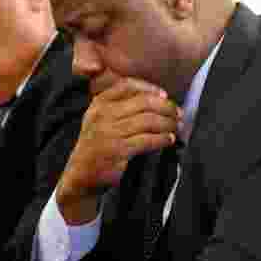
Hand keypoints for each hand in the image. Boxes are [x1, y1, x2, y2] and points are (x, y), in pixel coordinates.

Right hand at [56, 77, 180, 223]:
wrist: (81, 175)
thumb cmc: (97, 146)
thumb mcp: (100, 120)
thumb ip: (120, 106)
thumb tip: (157, 99)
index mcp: (99, 104)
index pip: (126, 85)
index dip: (149, 88)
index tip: (164, 95)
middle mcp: (103, 115)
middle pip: (143, 103)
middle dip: (166, 107)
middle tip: (178, 113)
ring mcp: (110, 132)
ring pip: (148, 121)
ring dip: (167, 123)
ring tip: (176, 127)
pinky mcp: (118, 150)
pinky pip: (147, 140)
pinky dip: (162, 139)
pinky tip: (169, 140)